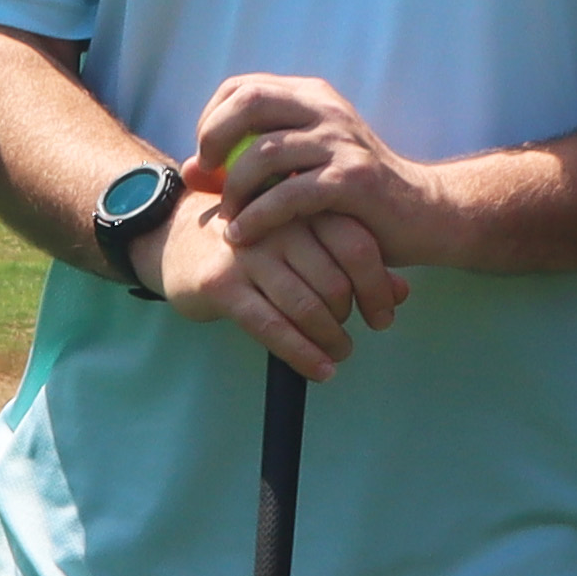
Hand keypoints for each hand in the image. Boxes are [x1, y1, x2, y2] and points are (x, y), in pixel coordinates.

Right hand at [164, 188, 408, 377]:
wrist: (175, 237)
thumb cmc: (251, 242)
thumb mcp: (301, 239)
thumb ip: (351, 260)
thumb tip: (401, 294)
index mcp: (302, 206)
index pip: (356, 245)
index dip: (377, 287)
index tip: (383, 316)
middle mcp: (278, 224)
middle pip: (334, 280)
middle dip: (350, 318)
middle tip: (350, 337)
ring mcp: (248, 252)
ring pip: (306, 306)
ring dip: (330, 340)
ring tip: (338, 353)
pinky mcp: (222, 284)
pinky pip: (272, 327)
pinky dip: (302, 354)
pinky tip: (319, 369)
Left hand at [181, 73, 447, 265]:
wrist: (423, 213)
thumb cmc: (354, 195)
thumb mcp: (300, 168)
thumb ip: (248, 164)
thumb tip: (187, 169)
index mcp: (311, 97)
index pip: (241, 87)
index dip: (211, 120)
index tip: (206, 158)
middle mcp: (325, 109)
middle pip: (248, 103)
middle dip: (213, 140)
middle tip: (207, 178)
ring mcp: (341, 141)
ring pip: (263, 152)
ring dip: (235, 189)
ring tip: (228, 217)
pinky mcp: (352, 179)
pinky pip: (289, 194)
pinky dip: (257, 217)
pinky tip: (243, 236)